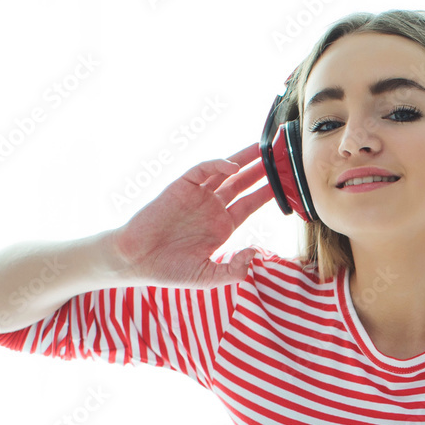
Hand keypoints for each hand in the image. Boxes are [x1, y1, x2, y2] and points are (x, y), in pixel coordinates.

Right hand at [110, 142, 272, 286]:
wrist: (137, 260)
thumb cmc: (170, 270)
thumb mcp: (209, 277)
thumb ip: (233, 269)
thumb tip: (254, 254)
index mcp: (222, 227)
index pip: (250, 204)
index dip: (267, 194)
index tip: (286, 185)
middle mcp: (212, 208)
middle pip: (242, 183)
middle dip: (261, 171)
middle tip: (280, 158)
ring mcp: (197, 196)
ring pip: (225, 172)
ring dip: (244, 160)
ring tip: (263, 148)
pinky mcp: (181, 187)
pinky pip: (203, 171)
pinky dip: (217, 165)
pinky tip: (233, 166)